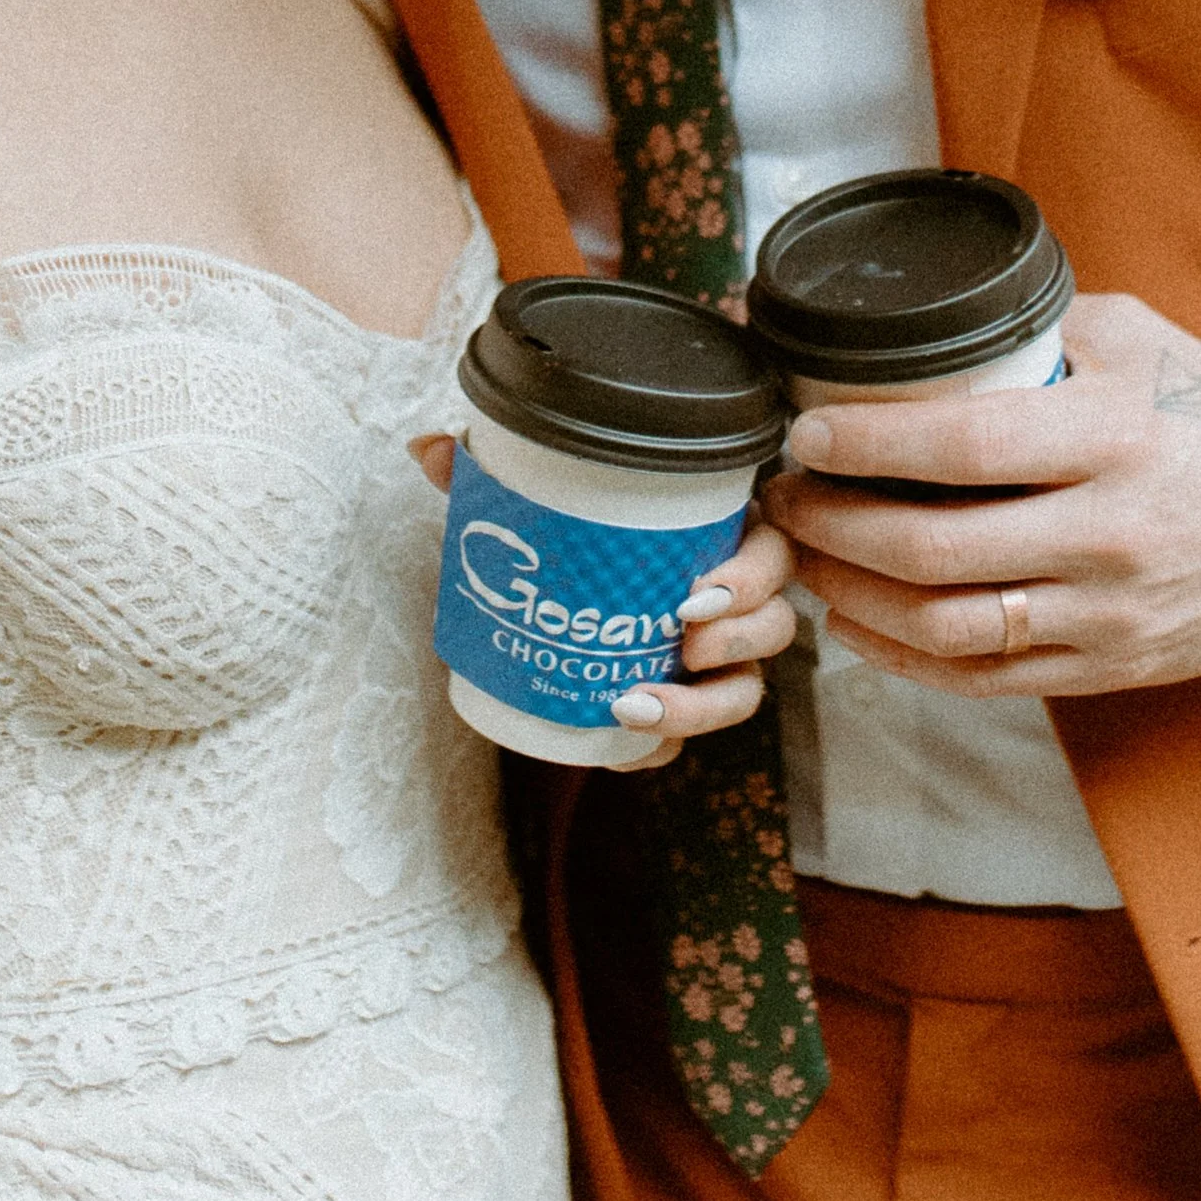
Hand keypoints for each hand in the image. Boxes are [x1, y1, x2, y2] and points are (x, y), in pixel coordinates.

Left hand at [410, 434, 797, 765]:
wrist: (551, 613)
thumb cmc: (569, 545)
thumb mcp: (532, 507)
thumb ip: (490, 476)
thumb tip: (426, 447)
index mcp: (718, 542)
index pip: (770, 553)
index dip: (751, 576)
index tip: (696, 592)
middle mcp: (733, 606)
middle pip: (774, 626)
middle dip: (737, 638)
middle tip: (683, 642)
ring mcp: (716, 664)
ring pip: (743, 692)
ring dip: (700, 707)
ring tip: (636, 706)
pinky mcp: (682, 711)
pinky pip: (689, 744)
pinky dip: (657, 750)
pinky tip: (620, 753)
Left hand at [761, 293, 1200, 699]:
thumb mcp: (1134, 337)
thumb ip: (1030, 328)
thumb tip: (901, 321)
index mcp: (1116, 437)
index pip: (966, 445)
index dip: (867, 445)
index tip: (802, 433)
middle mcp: (1113, 533)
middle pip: (935, 549)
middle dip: (831, 524)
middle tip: (781, 496)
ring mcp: (1112, 613)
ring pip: (947, 626)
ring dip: (851, 595)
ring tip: (803, 557)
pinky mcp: (1114, 668)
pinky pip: (984, 679)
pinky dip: (901, 657)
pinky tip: (854, 622)